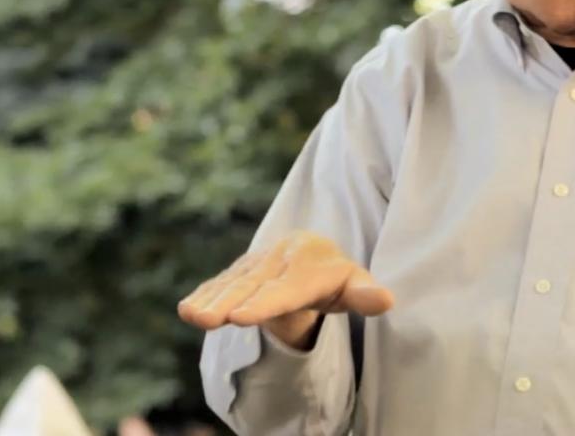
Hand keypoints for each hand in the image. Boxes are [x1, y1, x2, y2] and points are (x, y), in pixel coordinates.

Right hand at [177, 230, 394, 349]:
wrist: (312, 254)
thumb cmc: (336, 278)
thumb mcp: (354, 285)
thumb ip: (366, 294)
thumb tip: (387, 300)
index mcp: (309, 266)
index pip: (286, 288)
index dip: (264, 302)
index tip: (242, 317)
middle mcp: (279, 261)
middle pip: (252, 286)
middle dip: (227, 302)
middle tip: (206, 320)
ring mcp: (256, 265)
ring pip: (232, 284)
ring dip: (210, 300)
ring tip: (191, 316)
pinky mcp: (240, 271)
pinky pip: (220, 283)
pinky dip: (204, 294)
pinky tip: (187, 309)